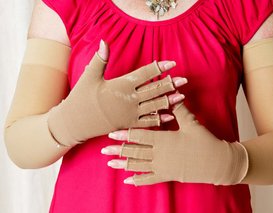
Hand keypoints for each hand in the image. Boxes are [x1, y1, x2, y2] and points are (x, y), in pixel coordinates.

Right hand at [48, 41, 187, 145]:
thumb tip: (105, 41)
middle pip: (154, 90)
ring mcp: (130, 113)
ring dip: (169, 101)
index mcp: (121, 85)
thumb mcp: (89, 76)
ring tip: (182, 96)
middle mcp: (129, 99)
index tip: (172, 63)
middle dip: (170, 84)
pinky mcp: (129, 124)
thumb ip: (100, 60)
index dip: (160, 68)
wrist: (74, 122)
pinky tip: (170, 117)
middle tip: (184, 80)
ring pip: (154, 106)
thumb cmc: (81, 98)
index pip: (145, 74)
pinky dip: (159, 119)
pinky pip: (147, 122)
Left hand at [102, 103, 248, 185]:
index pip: (138, 136)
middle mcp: (159, 155)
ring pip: (138, 166)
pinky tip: (128, 181)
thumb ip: (179, 110)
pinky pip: (149, 180)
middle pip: (134, 152)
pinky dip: (138, 180)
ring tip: (110, 164)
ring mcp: (162, 167)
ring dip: (123, 165)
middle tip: (103, 150)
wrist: (217, 163)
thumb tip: (173, 93)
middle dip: (118, 150)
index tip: (111, 133)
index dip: (124, 134)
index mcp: (163, 140)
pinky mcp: (168, 176)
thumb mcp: (192, 124)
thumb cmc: (204, 142)